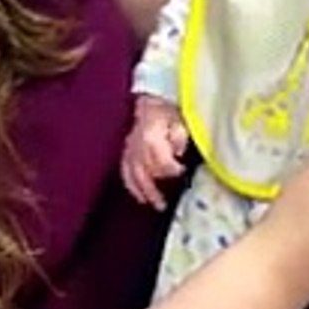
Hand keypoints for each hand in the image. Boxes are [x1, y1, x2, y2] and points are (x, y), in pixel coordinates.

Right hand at [121, 95, 189, 210]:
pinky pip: (125, 172)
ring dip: (145, 192)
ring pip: (134, 175)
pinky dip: (132, 186)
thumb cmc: (169, 112)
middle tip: (166, 202)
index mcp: (150, 136)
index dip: (172, 168)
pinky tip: (141, 197)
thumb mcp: (180, 119)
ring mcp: (130, 149)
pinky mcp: (126, 152)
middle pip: (146, 172)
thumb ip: (179, 135)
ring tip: (156, 205)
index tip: (182, 171)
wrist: (153, 102)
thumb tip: (177, 151)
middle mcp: (137, 144)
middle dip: (156, 188)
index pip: (160, 159)